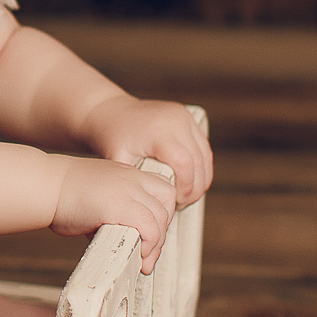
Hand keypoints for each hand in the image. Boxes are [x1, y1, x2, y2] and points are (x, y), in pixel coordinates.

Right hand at [50, 157, 177, 273]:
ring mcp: (128, 190)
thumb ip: (115, 213)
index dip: (161, 216)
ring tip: (143, 259)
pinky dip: (148, 245)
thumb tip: (125, 240)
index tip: (151, 235)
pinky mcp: (121, 205)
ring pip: (160, 220)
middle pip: (166, 207)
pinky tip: (137, 256)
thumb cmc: (62, 193)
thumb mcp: (97, 196)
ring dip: (155, 244)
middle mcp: (132, 178)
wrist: (44, 185)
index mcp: (128, 173)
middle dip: (161, 233)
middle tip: (148, 252)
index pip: (163, 192)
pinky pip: (149, 229)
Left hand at [81, 94, 213, 208]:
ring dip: (201, 178)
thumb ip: (137, 181)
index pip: (184, 163)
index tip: (176, 201)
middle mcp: (175, 120)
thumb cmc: (112, 137)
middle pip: (199, 161)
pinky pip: (203, 147)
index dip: (185, 187)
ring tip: (186, 194)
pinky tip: (190, 180)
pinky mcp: (188, 118)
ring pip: (205, 155)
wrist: (111, 111)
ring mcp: (183, 117)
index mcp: (157, 131)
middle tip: (182, 202)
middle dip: (195, 187)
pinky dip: (201, 166)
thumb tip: (149, 205)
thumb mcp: (118, 161)